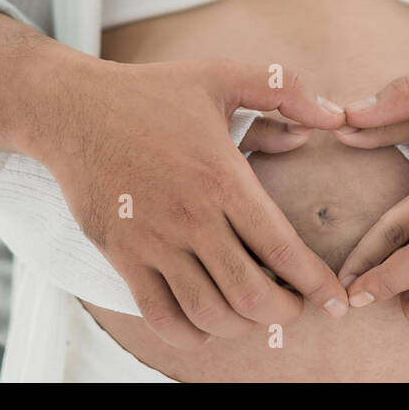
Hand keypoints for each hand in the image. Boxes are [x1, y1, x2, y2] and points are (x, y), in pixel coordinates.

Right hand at [34, 56, 350, 347]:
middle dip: (286, 311)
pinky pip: (160, 316)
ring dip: (242, 325)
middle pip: (250, 294)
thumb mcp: (223, 76)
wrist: (72, 110)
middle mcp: (191, 218)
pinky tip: (207, 322)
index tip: (336, 300)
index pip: (282, 249)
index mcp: (222, 179)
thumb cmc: (152, 92)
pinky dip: (191, 333)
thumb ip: (284, 90)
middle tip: (296, 304)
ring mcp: (153, 243)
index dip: (316, 284)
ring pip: (209, 314)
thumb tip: (333, 117)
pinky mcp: (121, 256)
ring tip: (256, 310)